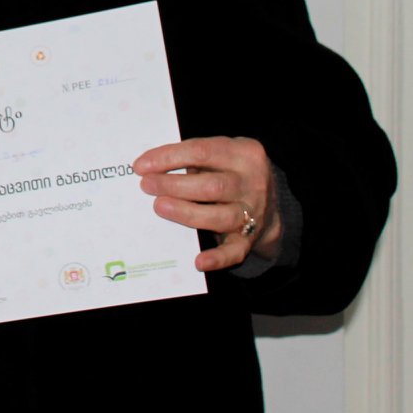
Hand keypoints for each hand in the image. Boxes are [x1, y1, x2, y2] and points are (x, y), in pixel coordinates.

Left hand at [133, 137, 281, 272]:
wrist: (271, 199)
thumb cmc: (229, 171)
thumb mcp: (220, 154)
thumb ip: (192, 157)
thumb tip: (148, 167)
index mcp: (244, 153)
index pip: (202, 152)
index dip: (168, 158)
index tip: (141, 166)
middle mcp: (253, 183)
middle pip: (212, 186)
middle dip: (174, 186)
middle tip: (146, 186)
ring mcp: (254, 213)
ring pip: (220, 217)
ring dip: (187, 213)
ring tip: (159, 207)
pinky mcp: (250, 238)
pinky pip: (235, 251)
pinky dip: (217, 258)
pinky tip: (198, 261)